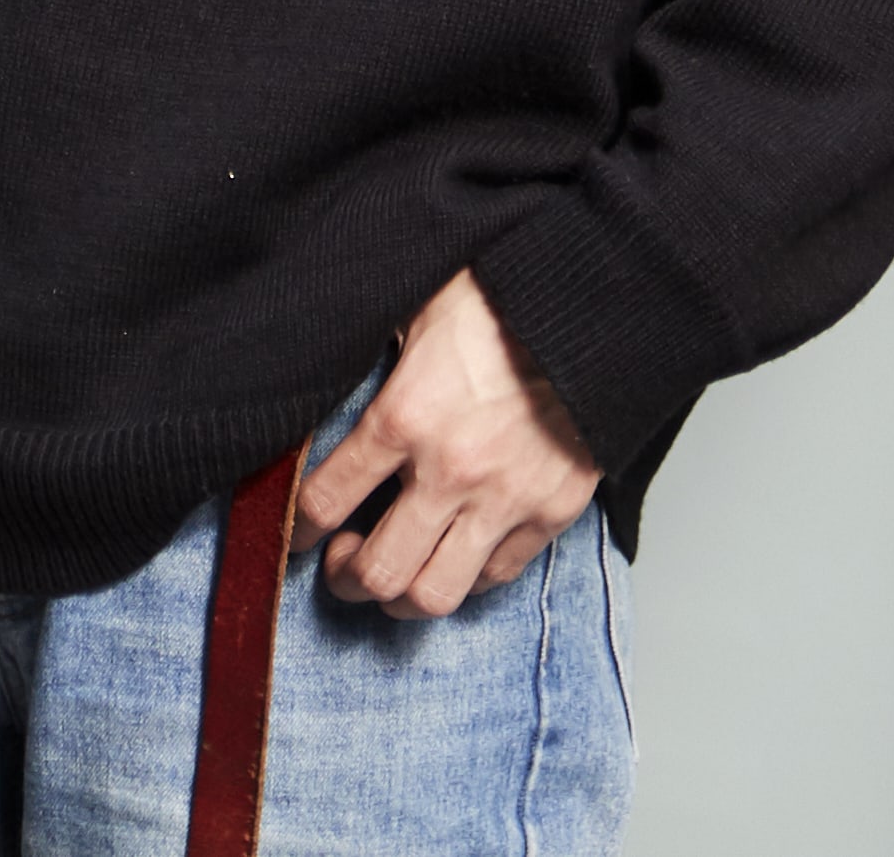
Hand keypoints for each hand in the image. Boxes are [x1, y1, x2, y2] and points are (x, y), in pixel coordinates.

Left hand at [296, 270, 598, 619]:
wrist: (596, 302)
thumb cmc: (502, 297)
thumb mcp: (415, 307)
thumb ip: (371, 350)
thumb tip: (327, 365)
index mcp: (404, 416)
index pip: (323, 502)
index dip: (297, 527)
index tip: (299, 531)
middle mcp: (449, 471)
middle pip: (375, 571)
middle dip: (346, 578)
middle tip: (344, 561)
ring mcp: (504, 498)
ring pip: (432, 595)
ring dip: (401, 597)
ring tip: (396, 574)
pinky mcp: (552, 510)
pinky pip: (496, 577)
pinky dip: (468, 576)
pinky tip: (456, 551)